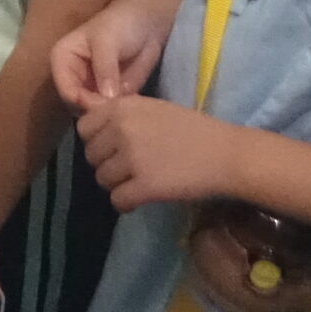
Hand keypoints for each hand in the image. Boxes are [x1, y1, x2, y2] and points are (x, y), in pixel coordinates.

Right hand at [53, 0, 172, 109]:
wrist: (147, 23)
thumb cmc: (120, 25)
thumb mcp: (108, 42)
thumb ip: (105, 68)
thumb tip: (107, 98)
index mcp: (62, 60)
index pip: (65, 89)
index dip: (82, 101)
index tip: (105, 106)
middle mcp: (73, 77)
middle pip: (77, 105)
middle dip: (96, 111)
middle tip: (118, 111)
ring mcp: (92, 88)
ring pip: (93, 112)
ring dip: (109, 115)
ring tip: (127, 109)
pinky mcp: (110, 95)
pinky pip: (111, 112)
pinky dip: (121, 114)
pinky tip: (134, 109)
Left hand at [79, 95, 239, 210]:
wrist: (226, 153)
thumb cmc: (192, 129)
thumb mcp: (152, 108)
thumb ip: (121, 115)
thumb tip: (90, 124)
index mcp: (122, 107)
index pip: (84, 127)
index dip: (96, 140)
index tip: (113, 148)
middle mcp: (121, 129)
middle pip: (91, 155)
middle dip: (106, 164)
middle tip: (128, 169)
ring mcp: (132, 158)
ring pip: (102, 179)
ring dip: (116, 184)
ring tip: (136, 182)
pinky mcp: (145, 186)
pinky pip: (118, 200)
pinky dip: (126, 203)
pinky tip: (138, 200)